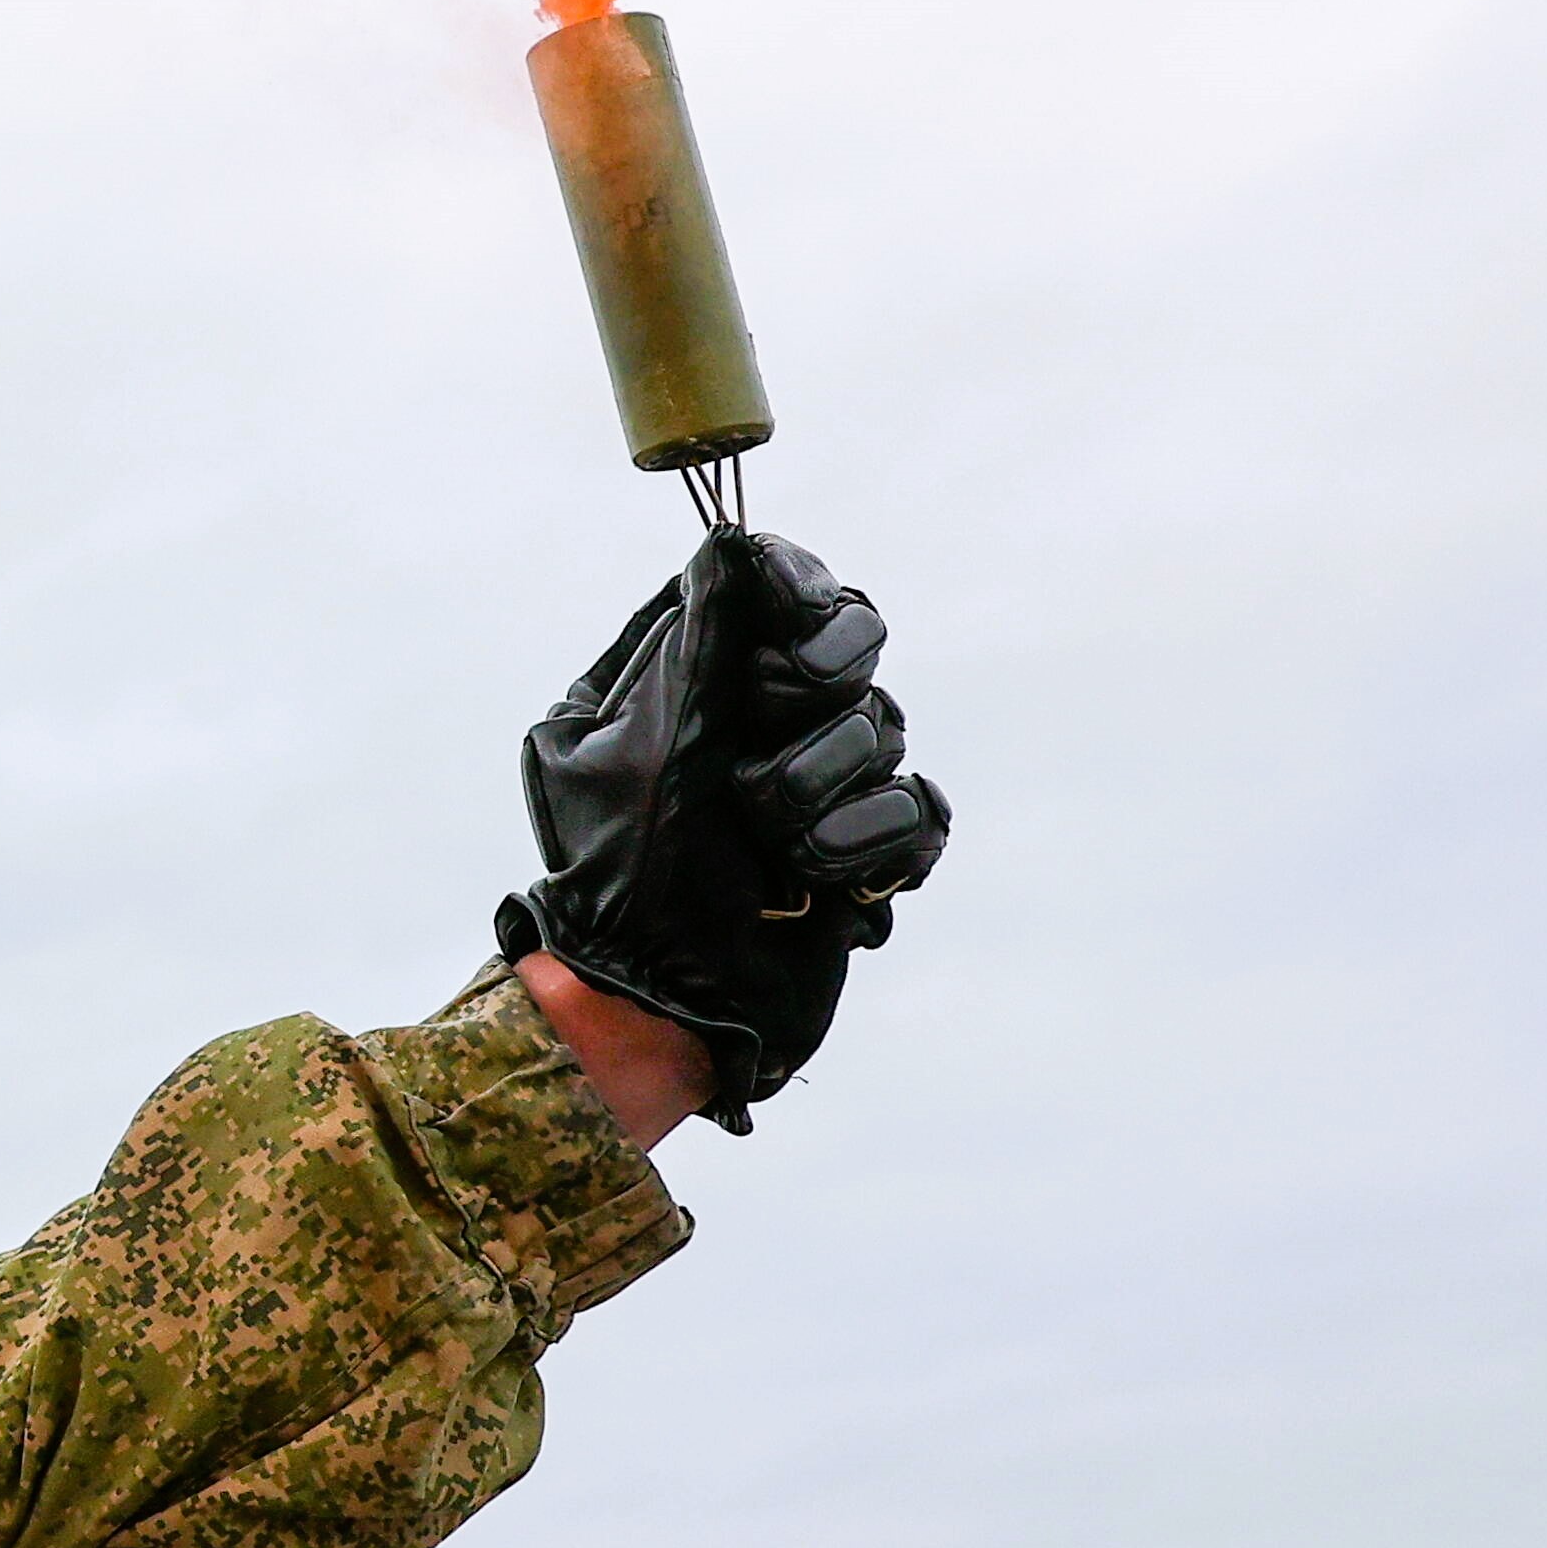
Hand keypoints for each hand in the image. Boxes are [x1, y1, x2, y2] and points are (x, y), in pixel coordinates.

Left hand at [496, 531, 950, 1133]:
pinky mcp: (864, 847)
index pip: (770, 582)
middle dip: (820, 698)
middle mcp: (754, 715)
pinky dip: (879, 845)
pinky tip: (831, 886)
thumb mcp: (635, 746)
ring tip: (774, 854)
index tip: (806, 630)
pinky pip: (920, 810)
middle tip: (772, 750)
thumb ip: (696, 641)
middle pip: (850, 644)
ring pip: (884, 729)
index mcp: (686, 674)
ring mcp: (814, 779)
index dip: (804, 592)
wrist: (662, 1007)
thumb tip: (726, 540)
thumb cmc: (625, 878)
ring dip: (828, 793)